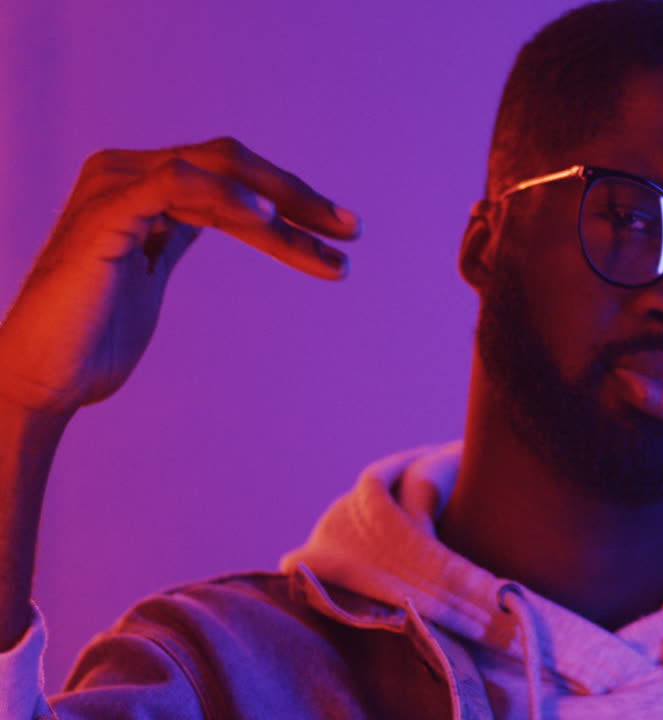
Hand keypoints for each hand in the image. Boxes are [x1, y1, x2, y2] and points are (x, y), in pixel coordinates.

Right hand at [0, 137, 360, 415]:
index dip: (295, 203)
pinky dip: (226, 198)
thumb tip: (238, 215)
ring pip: (218, 171)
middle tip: (353, 232)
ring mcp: (114, 187)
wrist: (43, 380)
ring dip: (282, 204)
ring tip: (330, 240)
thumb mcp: (153, 271)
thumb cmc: (96, 337)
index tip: (345, 236)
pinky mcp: (105, 213)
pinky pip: (176, 185)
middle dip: (300, 197)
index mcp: (144, 184)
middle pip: (234, 165)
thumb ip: (185, 232)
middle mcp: (127, 172)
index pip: (235, 179)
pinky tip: (269, 223)